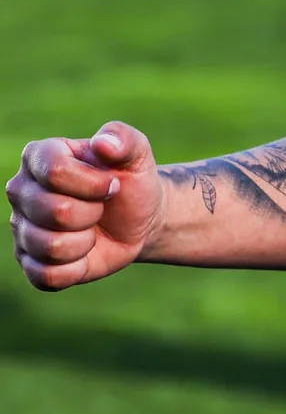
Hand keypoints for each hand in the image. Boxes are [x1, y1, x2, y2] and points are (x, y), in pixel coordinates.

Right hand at [7, 124, 163, 290]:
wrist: (138, 218)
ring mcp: (21, 227)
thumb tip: (103, 144)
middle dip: (92, 213)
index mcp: (39, 156)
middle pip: (56, 212)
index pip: (56, 172)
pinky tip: (83, 254)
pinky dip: (75, 269)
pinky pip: (46, 275)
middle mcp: (21, 190)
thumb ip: (123, 138)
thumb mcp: (137, 154)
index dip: (94, 184)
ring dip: (85, 242)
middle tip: (100, 207)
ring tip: (91, 228)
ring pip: (50, 246)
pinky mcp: (28, 261)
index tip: (112, 184)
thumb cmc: (130, 181)